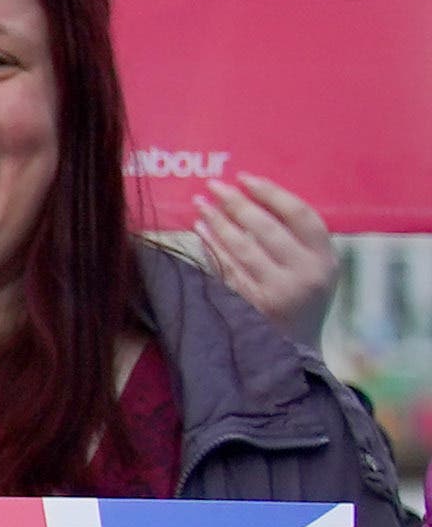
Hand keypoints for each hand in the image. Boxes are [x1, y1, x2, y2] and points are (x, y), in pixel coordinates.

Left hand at [187, 174, 339, 334]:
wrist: (297, 348)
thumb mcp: (316, 266)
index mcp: (326, 259)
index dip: (271, 193)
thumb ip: (297, 237)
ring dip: (218, 222)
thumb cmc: (303, 295)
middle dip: (236, 203)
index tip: (245, 178)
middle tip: (214, 185)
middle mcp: (305, 275)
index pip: (300, 215)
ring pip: (242, 248)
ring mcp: (277, 293)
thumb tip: (253, 194)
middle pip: (266, 228)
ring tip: (201, 203)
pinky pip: (226, 269)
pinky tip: (200, 230)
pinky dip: (211, 246)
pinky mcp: (251, 306)